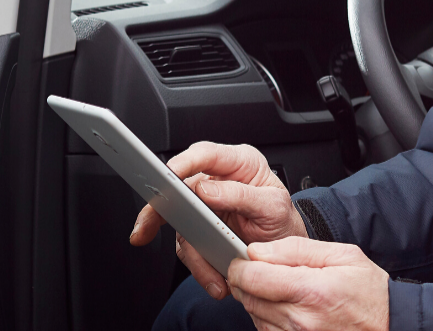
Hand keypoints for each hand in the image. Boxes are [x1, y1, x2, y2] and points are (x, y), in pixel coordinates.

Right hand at [128, 142, 305, 298]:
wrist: (285, 250)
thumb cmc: (282, 219)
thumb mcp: (273, 207)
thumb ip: (242, 195)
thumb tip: (207, 189)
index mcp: (238, 163)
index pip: (204, 154)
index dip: (183, 162)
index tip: (168, 176)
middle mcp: (217, 181)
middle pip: (179, 188)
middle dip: (160, 210)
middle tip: (146, 227)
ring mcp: (205, 205)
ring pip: (181, 224)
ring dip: (193, 253)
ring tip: (212, 275)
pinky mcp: (200, 229)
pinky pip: (189, 245)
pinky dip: (198, 265)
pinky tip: (214, 278)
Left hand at [228, 238, 388, 330]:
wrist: (391, 326)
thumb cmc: (370, 293)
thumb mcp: (343, 256)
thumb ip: (296, 249)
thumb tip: (257, 250)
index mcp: (312, 291)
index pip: (253, 277)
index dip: (241, 264)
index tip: (245, 258)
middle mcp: (301, 320)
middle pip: (248, 297)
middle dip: (245, 280)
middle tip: (259, 269)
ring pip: (253, 316)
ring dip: (257, 299)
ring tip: (279, 288)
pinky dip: (268, 317)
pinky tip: (286, 307)